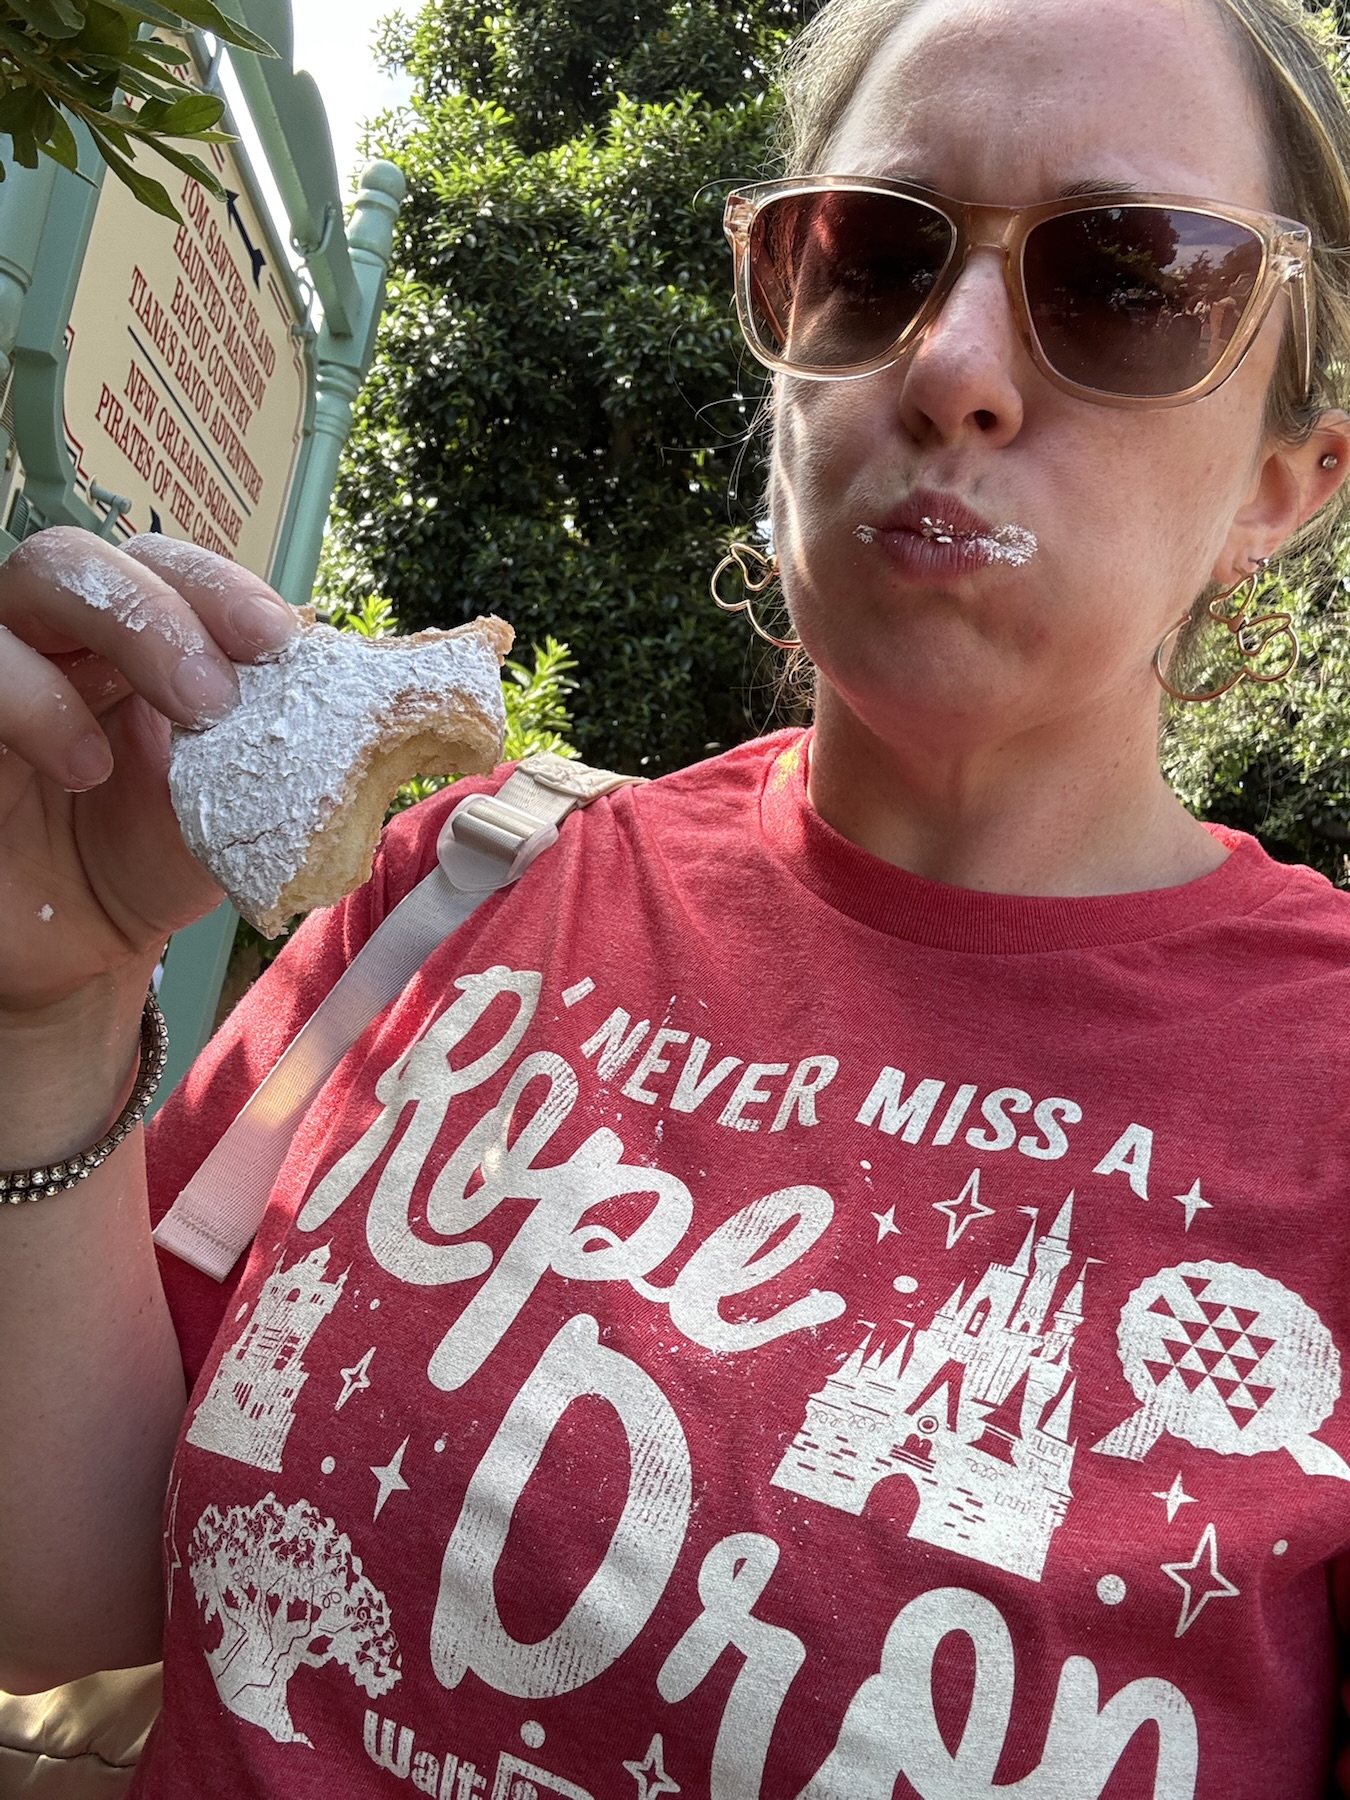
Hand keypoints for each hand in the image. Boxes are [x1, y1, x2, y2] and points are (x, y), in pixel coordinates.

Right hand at [0, 527, 295, 1017]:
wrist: (89, 945)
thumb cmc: (167, 855)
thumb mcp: (257, 800)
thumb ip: (321, 743)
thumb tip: (426, 704)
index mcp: (138, 634)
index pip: (166, 563)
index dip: (218, 585)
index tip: (279, 639)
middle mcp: (60, 638)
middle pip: (76, 556)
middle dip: (156, 610)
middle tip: (214, 695)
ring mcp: (3, 676)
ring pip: (15, 592)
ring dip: (100, 647)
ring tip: (158, 734)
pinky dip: (27, 702)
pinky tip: (84, 768)